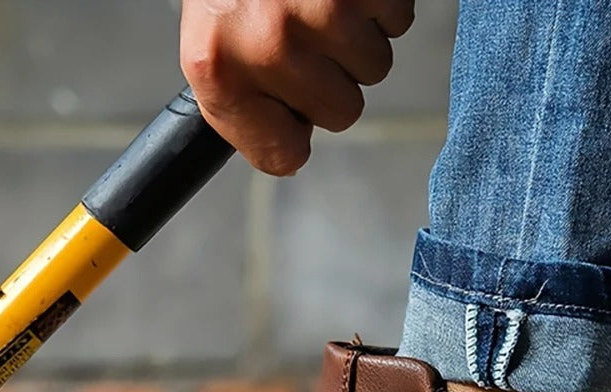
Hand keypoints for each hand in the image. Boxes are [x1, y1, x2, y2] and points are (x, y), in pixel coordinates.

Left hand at [180, 0, 413, 175]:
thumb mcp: (214, 41)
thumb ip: (244, 104)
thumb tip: (290, 149)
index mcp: (219, 71)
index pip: (283, 156)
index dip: (292, 133)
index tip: (285, 108)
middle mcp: (267, 43)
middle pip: (341, 115)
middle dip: (331, 80)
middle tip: (304, 34)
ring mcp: (318, 9)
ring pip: (373, 69)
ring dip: (356, 38)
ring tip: (320, 0)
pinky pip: (397, 22)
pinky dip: (379, 4)